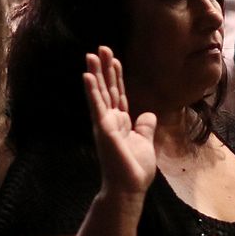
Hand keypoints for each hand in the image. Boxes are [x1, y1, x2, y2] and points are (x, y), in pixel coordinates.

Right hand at [84, 46, 156, 196]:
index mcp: (121, 122)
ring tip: (91, 54)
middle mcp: (110, 120)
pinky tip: (87, 75)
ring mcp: (104, 123)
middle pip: (108, 88)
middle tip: (101, 47)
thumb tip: (147, 114)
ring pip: (100, 93)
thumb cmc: (135, 169)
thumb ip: (145, 127)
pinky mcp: (103, 128)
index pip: (118, 93)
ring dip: (95, 73)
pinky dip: (92, 90)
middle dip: (105, 68)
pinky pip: (97, 105)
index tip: (113, 59)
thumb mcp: (145, 142)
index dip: (116, 76)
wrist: (129, 188)